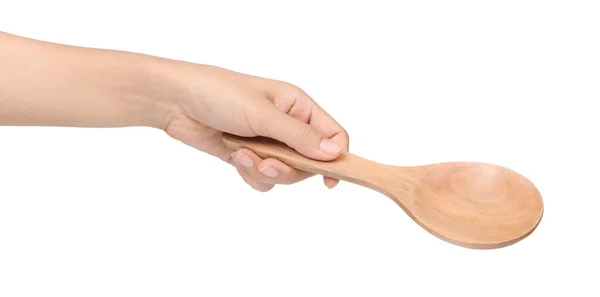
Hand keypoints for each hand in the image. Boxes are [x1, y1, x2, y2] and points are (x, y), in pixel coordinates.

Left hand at [162, 65, 348, 191]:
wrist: (175, 101)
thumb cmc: (219, 93)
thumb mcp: (263, 114)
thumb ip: (299, 136)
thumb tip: (334, 154)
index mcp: (297, 106)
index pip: (332, 134)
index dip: (336, 157)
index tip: (329, 180)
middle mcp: (287, 124)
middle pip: (309, 162)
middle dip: (288, 169)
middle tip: (266, 164)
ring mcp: (268, 141)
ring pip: (285, 173)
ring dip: (264, 171)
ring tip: (242, 157)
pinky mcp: (249, 155)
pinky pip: (263, 178)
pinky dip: (250, 173)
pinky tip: (234, 156)